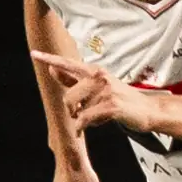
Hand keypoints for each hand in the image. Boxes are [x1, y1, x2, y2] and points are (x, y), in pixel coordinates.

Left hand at [31, 51, 161, 134]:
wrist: (147, 110)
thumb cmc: (120, 99)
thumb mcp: (98, 86)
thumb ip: (73, 79)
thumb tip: (52, 69)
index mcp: (95, 71)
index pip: (68, 64)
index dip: (50, 59)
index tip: (34, 53)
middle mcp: (99, 77)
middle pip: (68, 97)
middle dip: (72, 111)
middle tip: (82, 115)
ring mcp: (106, 91)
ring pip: (77, 110)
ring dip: (83, 120)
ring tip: (97, 118)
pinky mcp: (111, 105)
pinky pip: (85, 119)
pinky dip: (83, 127)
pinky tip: (90, 127)